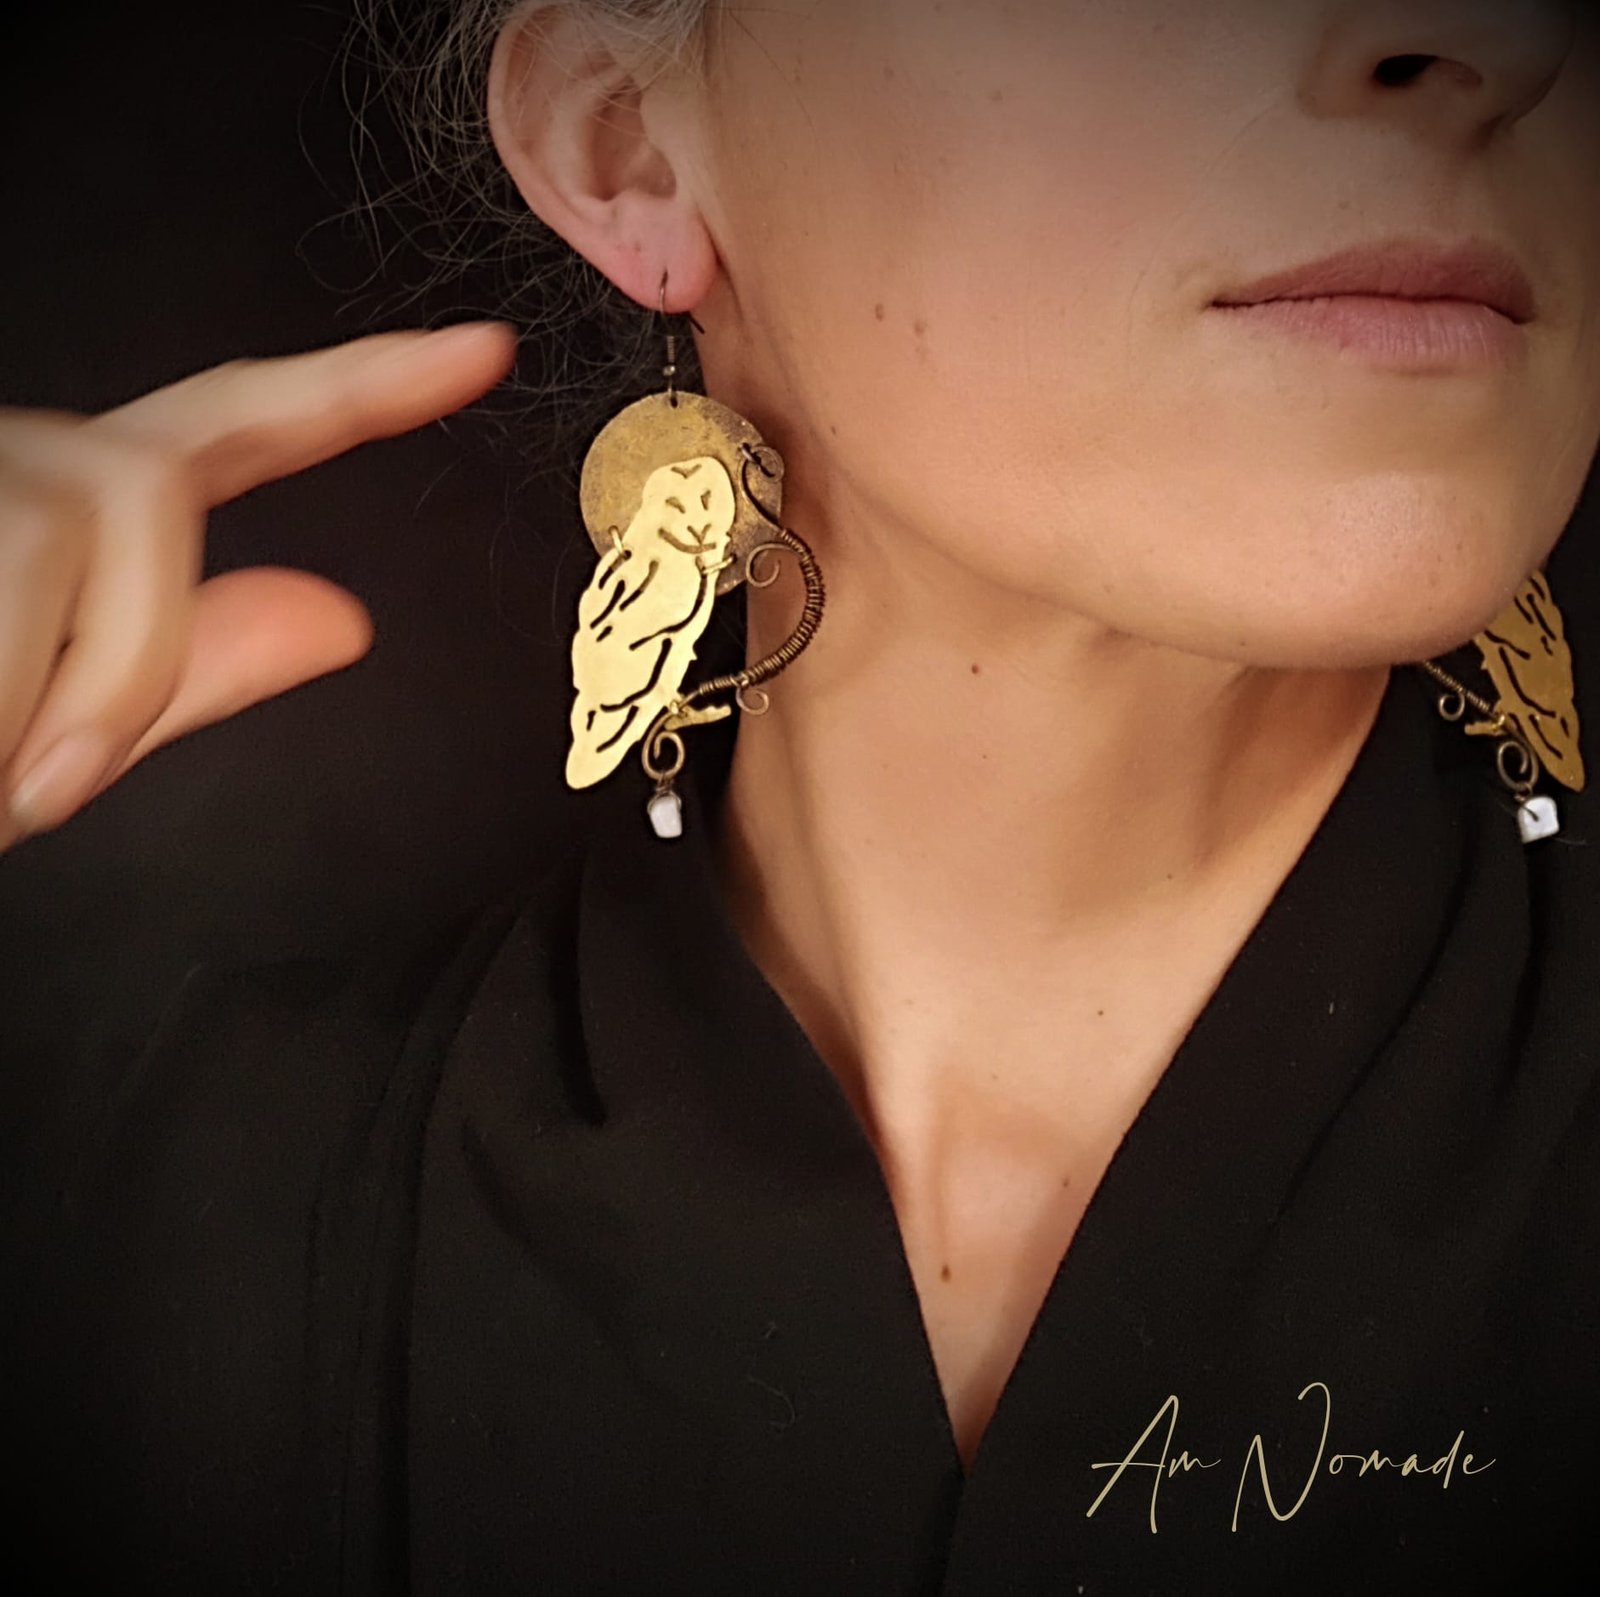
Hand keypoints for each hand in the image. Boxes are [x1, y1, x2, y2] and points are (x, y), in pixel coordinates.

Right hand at [0, 322, 517, 850]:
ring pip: (48, 534)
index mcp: (80, 511)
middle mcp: (16, 456)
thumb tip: (343, 620)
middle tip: (41, 786)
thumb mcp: (57, 715)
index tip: (484, 354)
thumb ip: (190, 667)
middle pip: (147, 496)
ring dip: (18, 698)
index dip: (370, 388)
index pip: (248, 426)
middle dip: (121, 656)